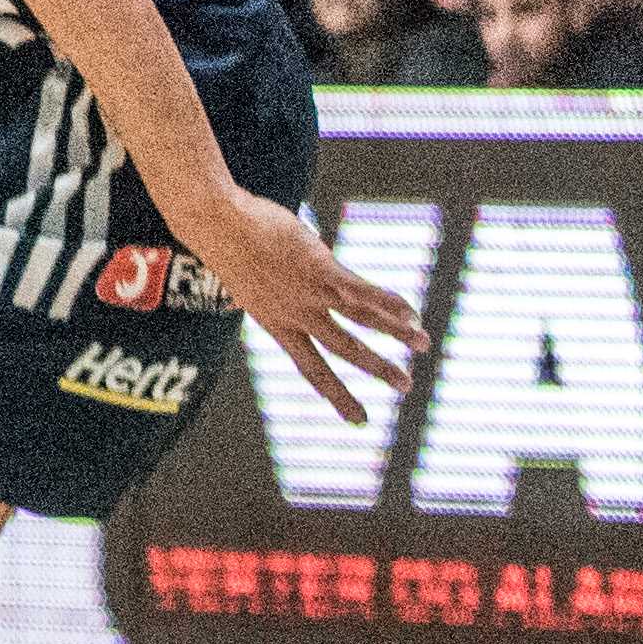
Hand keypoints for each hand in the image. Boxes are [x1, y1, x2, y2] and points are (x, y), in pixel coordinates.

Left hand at [187, 181, 427, 422]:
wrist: (218, 223)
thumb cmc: (227, 243)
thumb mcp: (243, 278)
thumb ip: (259, 292)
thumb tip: (250, 292)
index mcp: (275, 323)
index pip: (309, 366)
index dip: (334, 392)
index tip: (357, 420)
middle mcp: (296, 315)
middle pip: (344, 350)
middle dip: (378, 369)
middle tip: (406, 387)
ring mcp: (310, 293)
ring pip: (361, 320)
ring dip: (396, 333)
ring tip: (424, 346)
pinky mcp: (321, 269)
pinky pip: (361, 290)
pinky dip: (388, 301)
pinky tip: (411, 310)